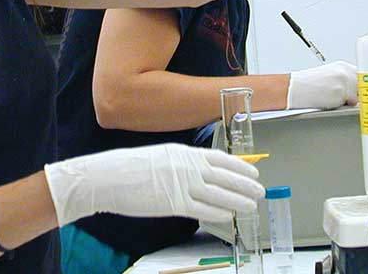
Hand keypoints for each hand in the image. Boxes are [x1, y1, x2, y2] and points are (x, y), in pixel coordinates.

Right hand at [44, 143, 263, 226]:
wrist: (108, 176)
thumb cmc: (129, 168)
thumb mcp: (161, 156)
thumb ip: (182, 163)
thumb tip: (201, 173)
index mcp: (183, 152)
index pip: (220, 158)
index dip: (240, 166)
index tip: (253, 172)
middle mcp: (187, 166)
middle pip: (225, 176)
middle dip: (245, 184)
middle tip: (260, 191)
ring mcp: (182, 184)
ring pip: (219, 194)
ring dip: (238, 200)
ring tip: (251, 205)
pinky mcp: (174, 203)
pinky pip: (203, 209)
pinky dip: (219, 212)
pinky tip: (228, 215)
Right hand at [287, 60, 358, 108]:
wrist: (294, 89)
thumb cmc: (308, 85)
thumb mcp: (329, 78)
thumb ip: (346, 82)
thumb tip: (358, 93)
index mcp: (342, 66)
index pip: (363, 76)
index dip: (364, 87)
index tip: (363, 94)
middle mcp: (345, 71)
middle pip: (364, 86)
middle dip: (359, 95)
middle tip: (347, 99)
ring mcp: (344, 81)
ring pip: (359, 96)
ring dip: (351, 101)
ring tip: (334, 99)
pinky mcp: (341, 92)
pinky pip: (351, 103)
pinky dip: (344, 105)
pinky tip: (331, 101)